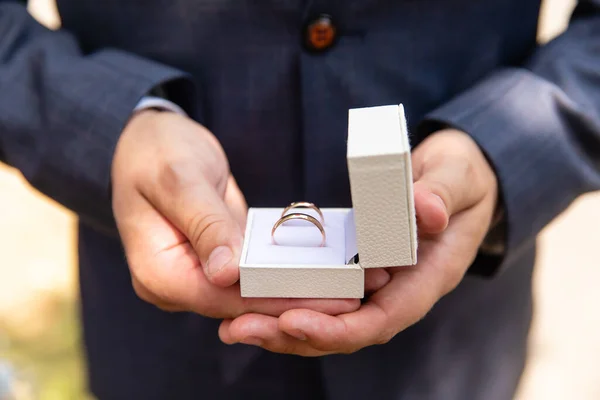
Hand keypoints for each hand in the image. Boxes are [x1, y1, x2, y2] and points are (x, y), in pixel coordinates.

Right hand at [111, 110, 385, 317]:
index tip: (327, 298)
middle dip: (297, 301)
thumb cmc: (157, 151)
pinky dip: (284, 273)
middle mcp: (176, 284)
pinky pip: (251, 275)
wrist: (149, 139)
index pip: (225, 298)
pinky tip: (322, 270)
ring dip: (297, 291)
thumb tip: (227, 273)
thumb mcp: (180, 179)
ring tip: (348, 285)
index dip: (277, 299)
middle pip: (242, 304)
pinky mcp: (214, 261)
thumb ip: (205, 224)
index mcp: (158, 273)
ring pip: (251, 293)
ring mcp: (195, 274)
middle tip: (353, 295)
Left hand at [218, 129, 498, 352]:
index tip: (293, 322)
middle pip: (346, 330)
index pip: (382, 318)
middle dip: (294, 335)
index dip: (338, 328)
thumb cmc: (462, 176)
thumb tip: (426, 211)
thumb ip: (442, 193)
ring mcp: (380, 283)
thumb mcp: (458, 175)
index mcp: (428, 276)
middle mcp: (401, 289)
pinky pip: (326, 296)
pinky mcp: (361, 270)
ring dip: (283, 327)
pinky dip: (292, 301)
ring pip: (331, 319)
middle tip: (239, 329)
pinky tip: (254, 301)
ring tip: (234, 326)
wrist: (461, 179)